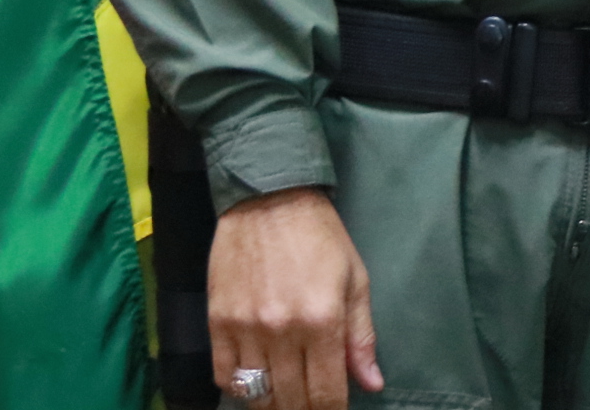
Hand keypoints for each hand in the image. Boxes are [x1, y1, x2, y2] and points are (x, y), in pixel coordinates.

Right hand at [207, 186, 379, 408]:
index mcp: (323, 321)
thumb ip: (361, 336)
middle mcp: (282, 331)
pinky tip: (255, 382)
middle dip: (304, 409)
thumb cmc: (321, 238)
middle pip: (290, 400)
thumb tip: (372, 384)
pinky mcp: (217, 323)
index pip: (326, 393)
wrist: (269, 199)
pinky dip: (240, 388)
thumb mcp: (355, 280)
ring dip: (273, 403)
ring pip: (256, 395)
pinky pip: (224, 376)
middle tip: (311, 403)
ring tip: (285, 397)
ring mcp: (246, 329)